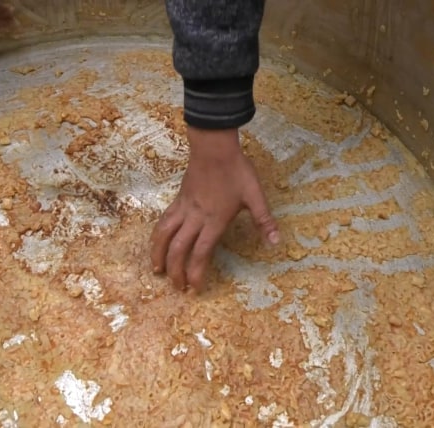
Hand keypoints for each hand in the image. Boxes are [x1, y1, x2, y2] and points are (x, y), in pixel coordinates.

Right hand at [150, 127, 279, 292]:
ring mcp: (184, 208)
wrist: (213, 146)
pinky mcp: (178, 199)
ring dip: (158, 254)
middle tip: (176, 287)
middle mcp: (196, 217)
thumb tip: (276, 242)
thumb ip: (264, 220)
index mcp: (215, 220)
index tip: (194, 288)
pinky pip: (164, 221)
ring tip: (157, 269)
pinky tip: (157, 241)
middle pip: (179, 248)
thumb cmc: (236, 170)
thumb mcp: (255, 195)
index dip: (195, 272)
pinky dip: (157, 235)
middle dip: (175, 270)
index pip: (200, 253)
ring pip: (164, 235)